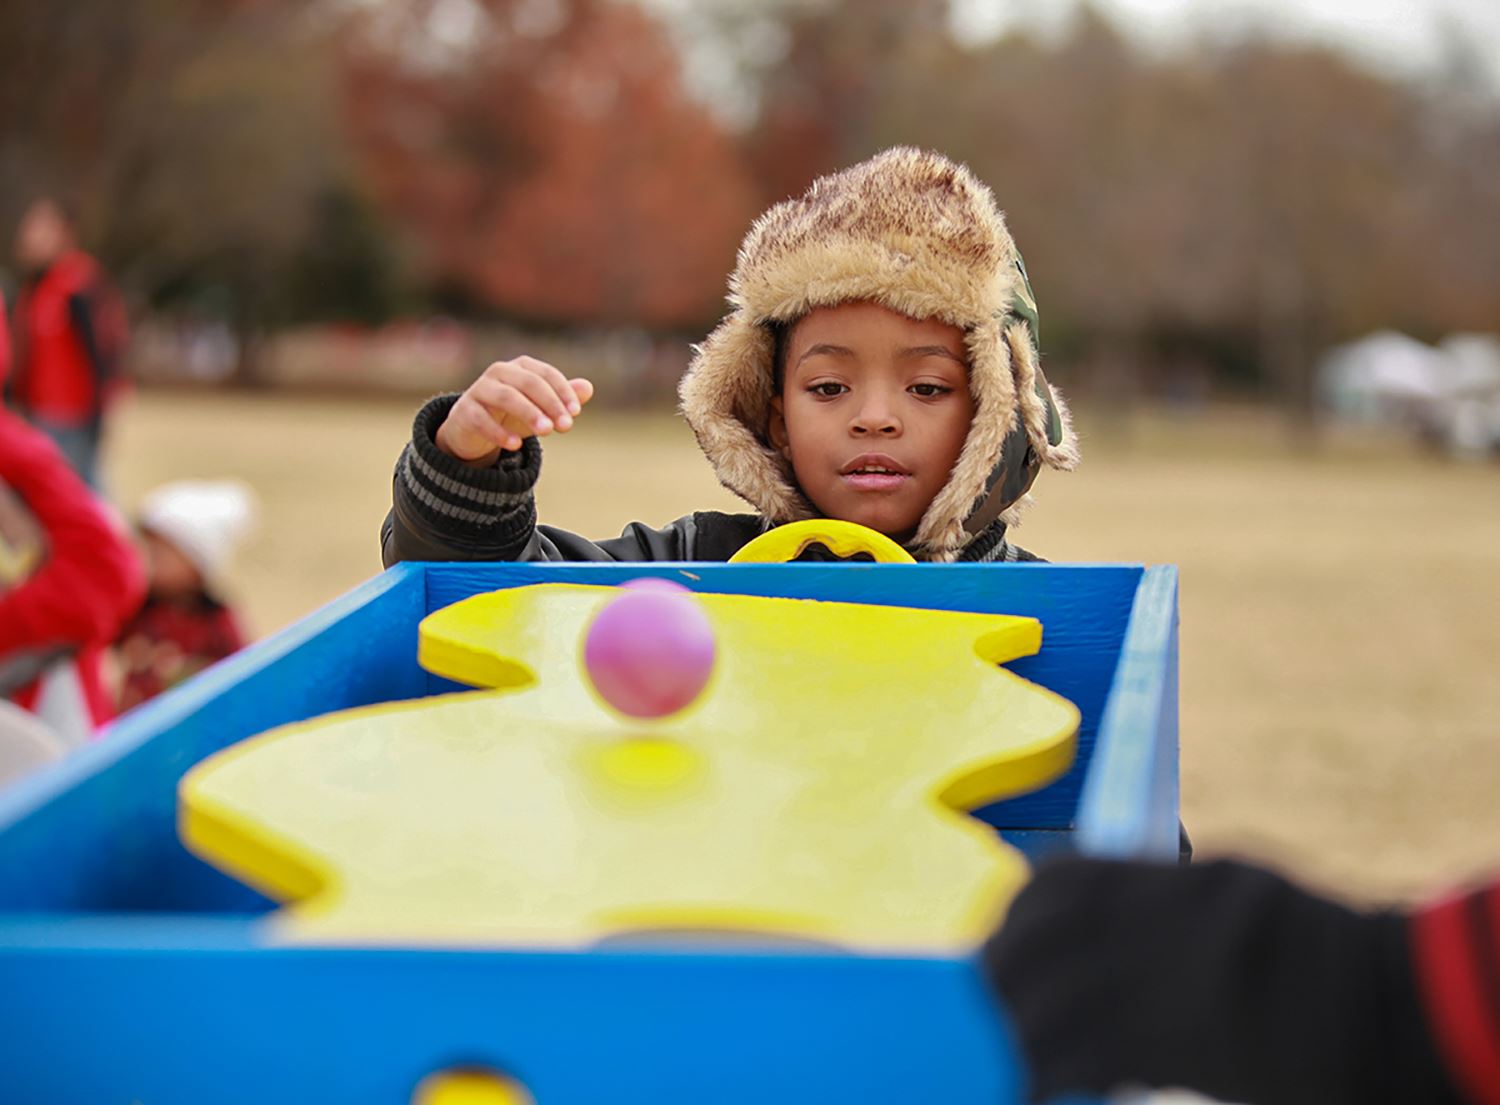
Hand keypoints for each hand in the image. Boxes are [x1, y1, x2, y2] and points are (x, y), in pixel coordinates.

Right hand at [435, 357, 594, 465]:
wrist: (471, 428)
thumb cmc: (511, 414)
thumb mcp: (540, 408)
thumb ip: (562, 398)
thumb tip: (588, 388)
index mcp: (520, 367)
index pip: (546, 374)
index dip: (563, 391)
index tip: (576, 413)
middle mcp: (499, 372)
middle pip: (529, 383)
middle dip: (550, 403)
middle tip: (567, 426)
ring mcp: (479, 389)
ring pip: (506, 396)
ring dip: (529, 413)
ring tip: (547, 432)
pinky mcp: (464, 410)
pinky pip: (481, 419)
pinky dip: (499, 432)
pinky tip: (515, 445)